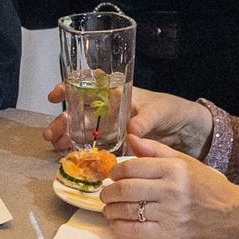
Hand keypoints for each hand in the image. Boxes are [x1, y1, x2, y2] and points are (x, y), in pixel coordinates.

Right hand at [42, 85, 211, 157]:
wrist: (187, 130)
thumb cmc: (173, 111)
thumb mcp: (161, 111)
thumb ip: (146, 120)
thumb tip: (132, 129)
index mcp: (119, 94)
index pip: (90, 83)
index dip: (70, 85)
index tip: (56, 95)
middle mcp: (110, 108)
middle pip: (80, 110)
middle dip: (62, 119)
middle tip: (51, 132)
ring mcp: (111, 126)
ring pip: (82, 128)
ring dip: (67, 135)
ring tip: (55, 145)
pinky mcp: (115, 143)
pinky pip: (94, 145)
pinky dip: (80, 149)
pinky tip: (68, 154)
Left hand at [92, 134, 238, 238]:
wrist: (229, 212)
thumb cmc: (205, 184)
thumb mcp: (184, 160)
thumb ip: (154, 149)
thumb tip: (130, 137)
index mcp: (174, 169)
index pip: (132, 167)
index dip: (115, 171)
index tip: (111, 175)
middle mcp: (172, 190)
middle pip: (126, 190)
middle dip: (108, 192)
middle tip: (104, 193)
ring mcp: (170, 213)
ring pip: (128, 211)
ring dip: (111, 210)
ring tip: (109, 208)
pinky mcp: (170, 233)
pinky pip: (137, 232)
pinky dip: (120, 227)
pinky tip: (116, 223)